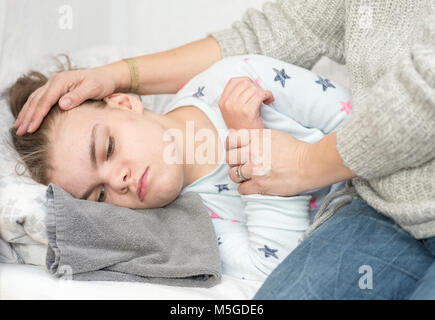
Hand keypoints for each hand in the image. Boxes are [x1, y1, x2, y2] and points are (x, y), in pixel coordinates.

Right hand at [14, 66, 118, 134]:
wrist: (105, 76)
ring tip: (18, 127)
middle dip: (27, 117)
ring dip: (25, 113)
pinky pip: (39, 99)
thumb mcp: (92, 89)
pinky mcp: (55, 89)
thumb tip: (62, 104)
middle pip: (36, 100)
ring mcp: (53, 84)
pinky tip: (27, 117)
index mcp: (61, 81)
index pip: (45, 100)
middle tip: (19, 131)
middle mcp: (54, 81)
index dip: (37, 115)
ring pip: (34, 99)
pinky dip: (31, 109)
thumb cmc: (100, 83)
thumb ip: (77, 96)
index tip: (31, 128)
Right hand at [218, 77, 273, 129]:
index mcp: (222, 102)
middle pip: (245, 83)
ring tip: (265, 100)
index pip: (233, 81)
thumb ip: (238, 96)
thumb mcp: (233, 110)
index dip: (246, 81)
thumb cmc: (242, 126)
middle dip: (256, 87)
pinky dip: (268, 95)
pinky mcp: (247, 111)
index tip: (253, 88)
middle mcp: (228, 103)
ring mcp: (236, 107)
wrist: (247, 141)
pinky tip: (268, 101)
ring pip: (254, 89)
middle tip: (260, 96)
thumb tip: (254, 81)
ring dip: (263, 92)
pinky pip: (260, 95)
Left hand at [226, 130, 354, 195]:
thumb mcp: (274, 135)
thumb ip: (257, 137)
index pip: (232, 140)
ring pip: (233, 175)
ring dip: (238, 177)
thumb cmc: (295, 150)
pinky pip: (242, 189)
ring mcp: (255, 169)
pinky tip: (252, 186)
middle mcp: (253, 152)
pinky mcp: (260, 184)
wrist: (309, 164)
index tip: (234, 151)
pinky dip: (245, 189)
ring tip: (246, 177)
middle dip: (233, 163)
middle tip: (240, 165)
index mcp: (256, 138)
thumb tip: (244, 141)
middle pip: (229, 158)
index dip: (231, 146)